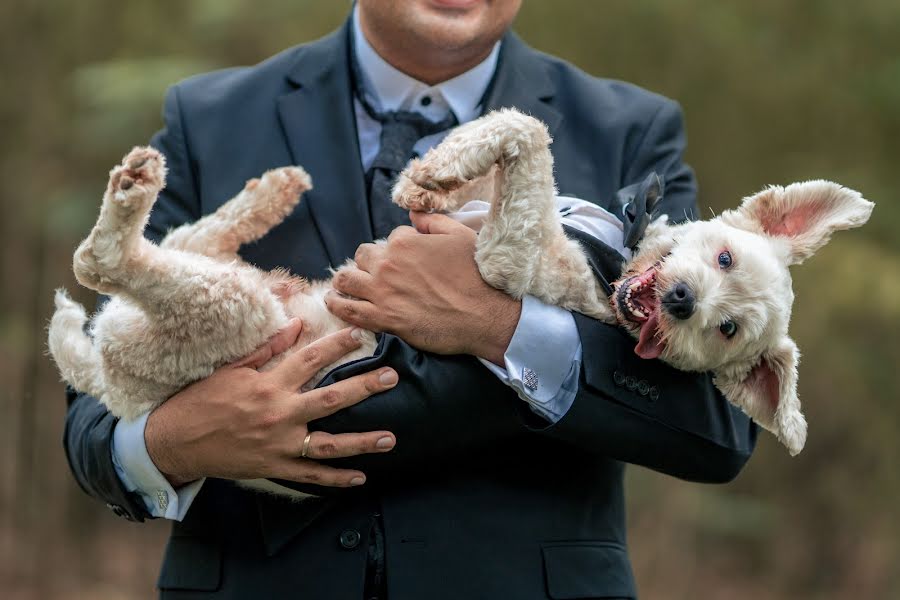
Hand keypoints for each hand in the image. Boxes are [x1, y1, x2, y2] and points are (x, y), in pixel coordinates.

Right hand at [144, 320, 398, 487]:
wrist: (175, 441)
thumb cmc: (202, 399)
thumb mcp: (232, 368)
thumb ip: (267, 348)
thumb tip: (296, 325)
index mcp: (269, 384)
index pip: (311, 359)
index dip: (337, 345)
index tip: (360, 334)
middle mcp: (279, 413)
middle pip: (332, 398)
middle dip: (365, 387)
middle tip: (392, 378)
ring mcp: (279, 444)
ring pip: (329, 444)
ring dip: (362, 441)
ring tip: (390, 439)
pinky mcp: (274, 467)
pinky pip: (311, 476)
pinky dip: (336, 479)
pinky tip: (360, 478)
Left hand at [326, 212, 520, 364]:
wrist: (483, 315)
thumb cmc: (476, 275)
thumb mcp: (459, 236)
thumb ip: (433, 221)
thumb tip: (413, 214)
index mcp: (404, 241)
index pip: (390, 238)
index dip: (399, 247)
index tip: (408, 260)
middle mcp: (387, 265)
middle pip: (363, 256)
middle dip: (369, 261)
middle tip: (380, 273)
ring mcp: (382, 293)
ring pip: (347, 280)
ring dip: (346, 280)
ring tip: (347, 283)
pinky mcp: (383, 319)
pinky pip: (348, 310)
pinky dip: (337, 304)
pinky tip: (333, 301)